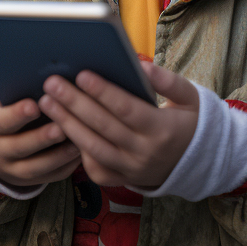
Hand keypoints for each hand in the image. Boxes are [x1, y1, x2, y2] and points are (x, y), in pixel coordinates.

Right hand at [0, 74, 81, 187]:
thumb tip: (15, 59)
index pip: (1, 121)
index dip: (17, 114)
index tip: (34, 105)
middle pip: (20, 147)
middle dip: (41, 137)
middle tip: (61, 126)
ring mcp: (14, 168)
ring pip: (36, 167)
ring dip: (57, 155)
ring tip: (77, 141)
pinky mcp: (31, 179)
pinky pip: (50, 176)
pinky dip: (66, 166)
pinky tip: (82, 154)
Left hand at [37, 61, 198, 187]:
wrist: (201, 163)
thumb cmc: (191, 121)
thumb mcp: (190, 97)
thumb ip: (167, 80)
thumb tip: (141, 65)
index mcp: (162, 130)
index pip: (126, 109)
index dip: (102, 92)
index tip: (81, 74)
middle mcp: (145, 153)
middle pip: (103, 127)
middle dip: (74, 103)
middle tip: (51, 83)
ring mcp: (132, 170)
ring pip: (93, 148)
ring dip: (67, 125)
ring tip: (46, 103)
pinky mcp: (123, 180)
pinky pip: (96, 168)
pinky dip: (77, 150)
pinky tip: (61, 128)